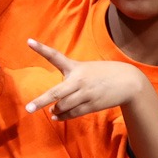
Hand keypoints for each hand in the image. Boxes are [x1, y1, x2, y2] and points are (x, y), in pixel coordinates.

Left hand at [25, 40, 149, 119]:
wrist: (129, 81)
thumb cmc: (103, 74)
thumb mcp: (87, 69)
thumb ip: (70, 80)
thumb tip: (55, 104)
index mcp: (76, 67)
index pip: (56, 56)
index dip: (41, 49)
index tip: (28, 40)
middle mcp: (78, 80)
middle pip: (56, 93)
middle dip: (40, 101)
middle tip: (28, 109)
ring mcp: (85, 93)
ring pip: (63, 106)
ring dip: (55, 110)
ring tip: (52, 110)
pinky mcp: (92, 105)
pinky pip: (73, 113)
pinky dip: (63, 116)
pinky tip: (56, 116)